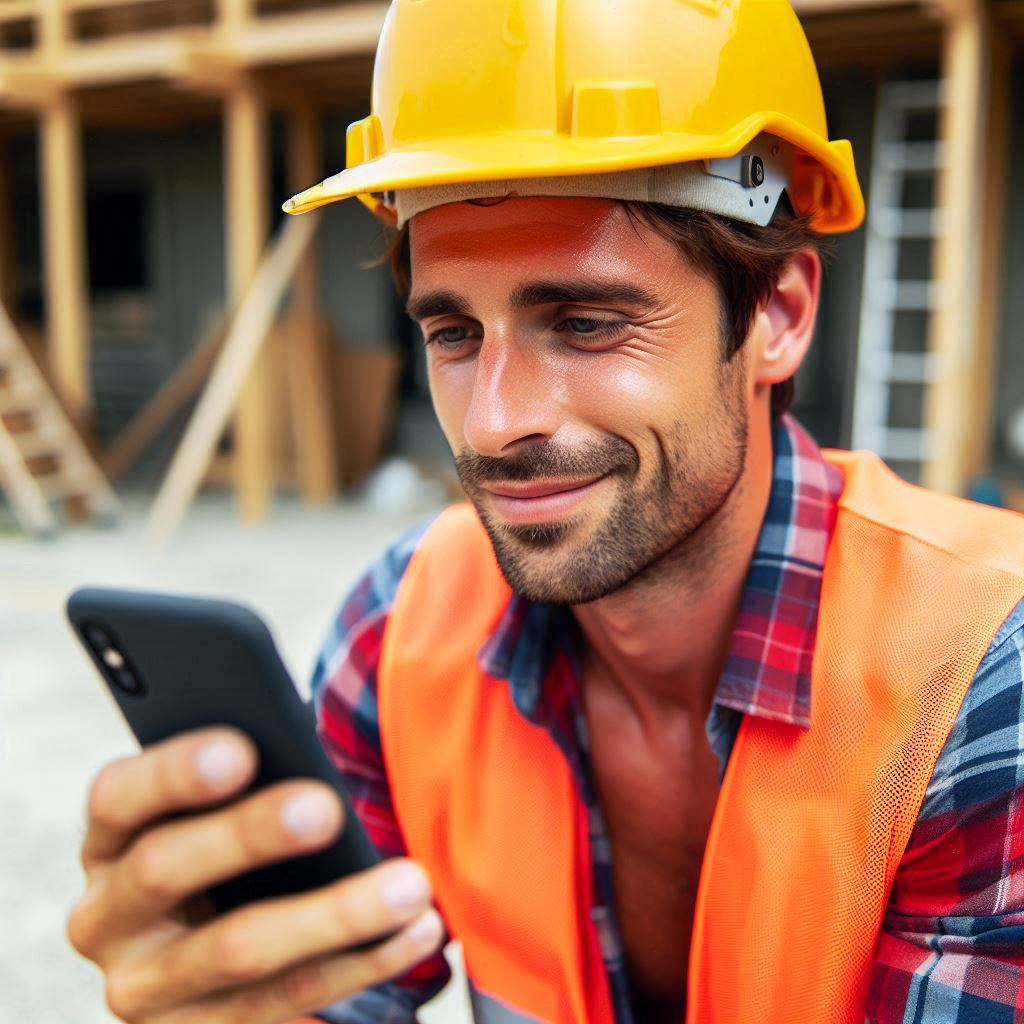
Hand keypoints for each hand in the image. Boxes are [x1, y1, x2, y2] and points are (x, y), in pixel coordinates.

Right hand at [67, 727, 443, 1022]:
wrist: (210, 943)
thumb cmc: (231, 843)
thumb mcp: (218, 809)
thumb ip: (247, 779)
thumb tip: (310, 769)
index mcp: (110, 838)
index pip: (120, 796)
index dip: (174, 772)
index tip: (241, 749)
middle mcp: (106, 917)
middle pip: (166, 868)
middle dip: (250, 835)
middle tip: (327, 808)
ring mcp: (145, 989)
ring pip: (237, 951)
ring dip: (334, 915)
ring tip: (410, 885)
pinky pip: (285, 1002)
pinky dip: (361, 963)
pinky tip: (416, 931)